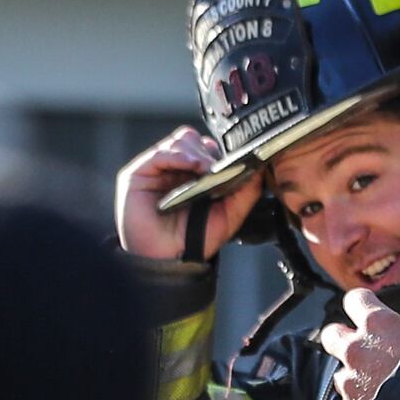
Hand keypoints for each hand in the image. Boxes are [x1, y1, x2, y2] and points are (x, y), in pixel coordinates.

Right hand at [115, 124, 250, 261]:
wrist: (170, 260)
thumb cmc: (195, 240)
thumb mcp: (230, 214)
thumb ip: (246, 191)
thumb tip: (260, 166)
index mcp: (193, 176)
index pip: (207, 147)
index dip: (219, 151)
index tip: (232, 160)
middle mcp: (175, 169)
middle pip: (194, 139)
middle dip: (208, 151)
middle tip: (216, 169)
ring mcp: (157, 170)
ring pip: (181, 140)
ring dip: (196, 152)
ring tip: (204, 170)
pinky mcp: (139, 173)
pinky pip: (161, 152)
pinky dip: (179, 155)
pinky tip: (192, 166)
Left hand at [316, 289, 399, 399]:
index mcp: (378, 324)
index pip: (355, 299)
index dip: (362, 305)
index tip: (366, 310)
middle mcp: (356, 349)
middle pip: (332, 334)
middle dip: (342, 339)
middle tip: (360, 348)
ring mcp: (350, 381)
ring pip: (342, 375)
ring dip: (357, 379)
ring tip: (383, 390)